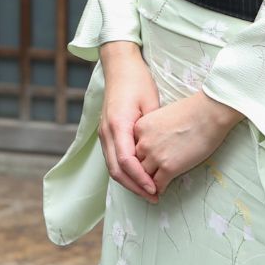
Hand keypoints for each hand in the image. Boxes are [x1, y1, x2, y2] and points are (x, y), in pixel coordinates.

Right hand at [96, 42, 160, 200]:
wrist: (120, 67)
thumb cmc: (138, 82)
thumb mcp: (151, 103)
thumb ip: (152, 130)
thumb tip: (160, 155)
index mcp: (118, 125)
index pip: (126, 162)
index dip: (141, 179)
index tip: (156, 189)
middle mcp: (106, 132)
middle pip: (116, 170)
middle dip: (135, 187)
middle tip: (154, 197)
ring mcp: (103, 133)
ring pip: (112, 168)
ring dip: (129, 182)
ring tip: (148, 192)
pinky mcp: (106, 133)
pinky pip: (113, 159)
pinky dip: (125, 172)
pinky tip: (138, 177)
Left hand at [133, 92, 241, 196]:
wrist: (208, 114)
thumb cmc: (191, 112)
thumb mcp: (161, 116)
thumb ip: (153, 130)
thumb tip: (156, 142)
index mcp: (140, 127)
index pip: (132, 147)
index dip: (139, 156)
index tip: (144, 161)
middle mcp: (143, 142)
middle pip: (136, 162)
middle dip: (141, 170)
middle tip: (145, 177)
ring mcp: (155, 156)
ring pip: (144, 176)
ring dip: (148, 182)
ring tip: (152, 187)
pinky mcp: (169, 168)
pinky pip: (158, 184)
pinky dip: (159, 189)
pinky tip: (162, 190)